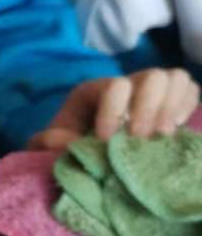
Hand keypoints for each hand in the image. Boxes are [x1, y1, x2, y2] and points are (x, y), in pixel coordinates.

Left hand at [29, 69, 200, 150]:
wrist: (83, 158)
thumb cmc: (65, 149)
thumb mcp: (50, 147)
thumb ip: (48, 143)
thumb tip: (62, 142)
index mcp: (94, 91)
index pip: (114, 86)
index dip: (114, 111)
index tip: (106, 139)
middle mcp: (125, 85)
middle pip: (153, 77)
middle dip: (149, 108)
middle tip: (140, 138)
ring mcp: (149, 93)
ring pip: (175, 78)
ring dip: (172, 106)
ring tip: (162, 135)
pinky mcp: (168, 104)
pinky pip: (190, 90)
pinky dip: (187, 106)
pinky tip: (173, 130)